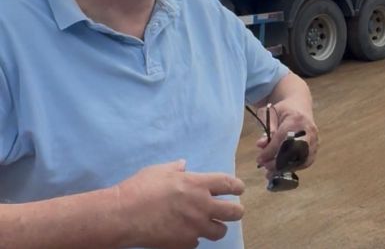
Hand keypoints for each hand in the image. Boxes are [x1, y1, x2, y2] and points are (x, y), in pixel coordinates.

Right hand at [114, 160, 243, 248]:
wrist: (123, 215)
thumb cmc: (139, 188)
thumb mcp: (159, 171)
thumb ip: (175, 168)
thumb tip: (183, 165)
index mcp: (198, 184)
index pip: (229, 184)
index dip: (238, 186)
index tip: (239, 189)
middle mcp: (202, 206)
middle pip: (235, 212)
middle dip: (237, 211)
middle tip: (234, 211)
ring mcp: (194, 226)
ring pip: (220, 231)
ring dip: (217, 227)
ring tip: (211, 225)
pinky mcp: (184, 242)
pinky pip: (198, 242)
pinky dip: (194, 238)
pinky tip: (186, 233)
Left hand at [255, 100, 318, 174]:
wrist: (299, 106)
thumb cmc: (283, 109)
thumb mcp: (270, 112)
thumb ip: (266, 128)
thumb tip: (261, 145)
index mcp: (296, 119)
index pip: (283, 139)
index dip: (270, 151)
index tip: (259, 160)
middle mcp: (309, 130)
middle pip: (295, 151)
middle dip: (279, 163)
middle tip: (265, 167)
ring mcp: (314, 140)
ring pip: (302, 160)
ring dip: (286, 168)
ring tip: (271, 172)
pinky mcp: (315, 147)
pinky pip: (306, 162)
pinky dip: (294, 167)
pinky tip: (281, 170)